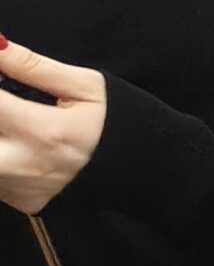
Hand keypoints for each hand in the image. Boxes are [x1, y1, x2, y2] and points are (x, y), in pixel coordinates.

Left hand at [0, 37, 106, 213]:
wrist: (146, 171)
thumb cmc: (119, 123)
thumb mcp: (86, 86)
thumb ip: (32, 66)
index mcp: (43, 131)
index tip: (0, 74)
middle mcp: (24, 164)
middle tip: (9, 105)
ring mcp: (19, 187)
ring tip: (17, 123)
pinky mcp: (19, 200)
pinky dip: (2, 153)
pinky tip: (20, 145)